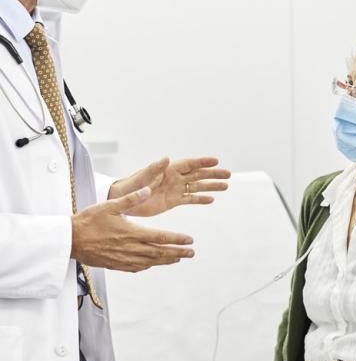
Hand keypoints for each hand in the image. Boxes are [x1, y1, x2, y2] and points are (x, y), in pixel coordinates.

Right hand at [71, 187, 195, 271]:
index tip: (190, 240)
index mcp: (131, 233)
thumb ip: (131, 198)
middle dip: (178, 252)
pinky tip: (154, 264)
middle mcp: (130, 248)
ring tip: (179, 258)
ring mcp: (123, 258)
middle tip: (191, 252)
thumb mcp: (109, 205)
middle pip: (159, 252)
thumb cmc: (88, 221)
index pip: (160, 237)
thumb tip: (148, 189)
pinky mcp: (115, 264)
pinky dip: (149, 265)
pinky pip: (136, 267)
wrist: (69, 240)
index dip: (177, 239)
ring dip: (166, 260)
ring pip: (150, 262)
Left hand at [108, 157, 230, 216]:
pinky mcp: (173, 201)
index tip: (216, 161)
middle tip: (228, 174)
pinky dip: (200, 199)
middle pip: (198, 174)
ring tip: (225, 186)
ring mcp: (175, 189)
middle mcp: (174, 178)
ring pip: (197, 186)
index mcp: (168, 170)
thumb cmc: (130, 186)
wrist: (123, 201)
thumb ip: (154, 168)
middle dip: (213, 174)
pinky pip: (190, 198)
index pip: (189, 164)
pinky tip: (211, 199)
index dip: (203, 162)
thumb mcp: (142, 177)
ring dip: (211, 186)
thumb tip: (166, 158)